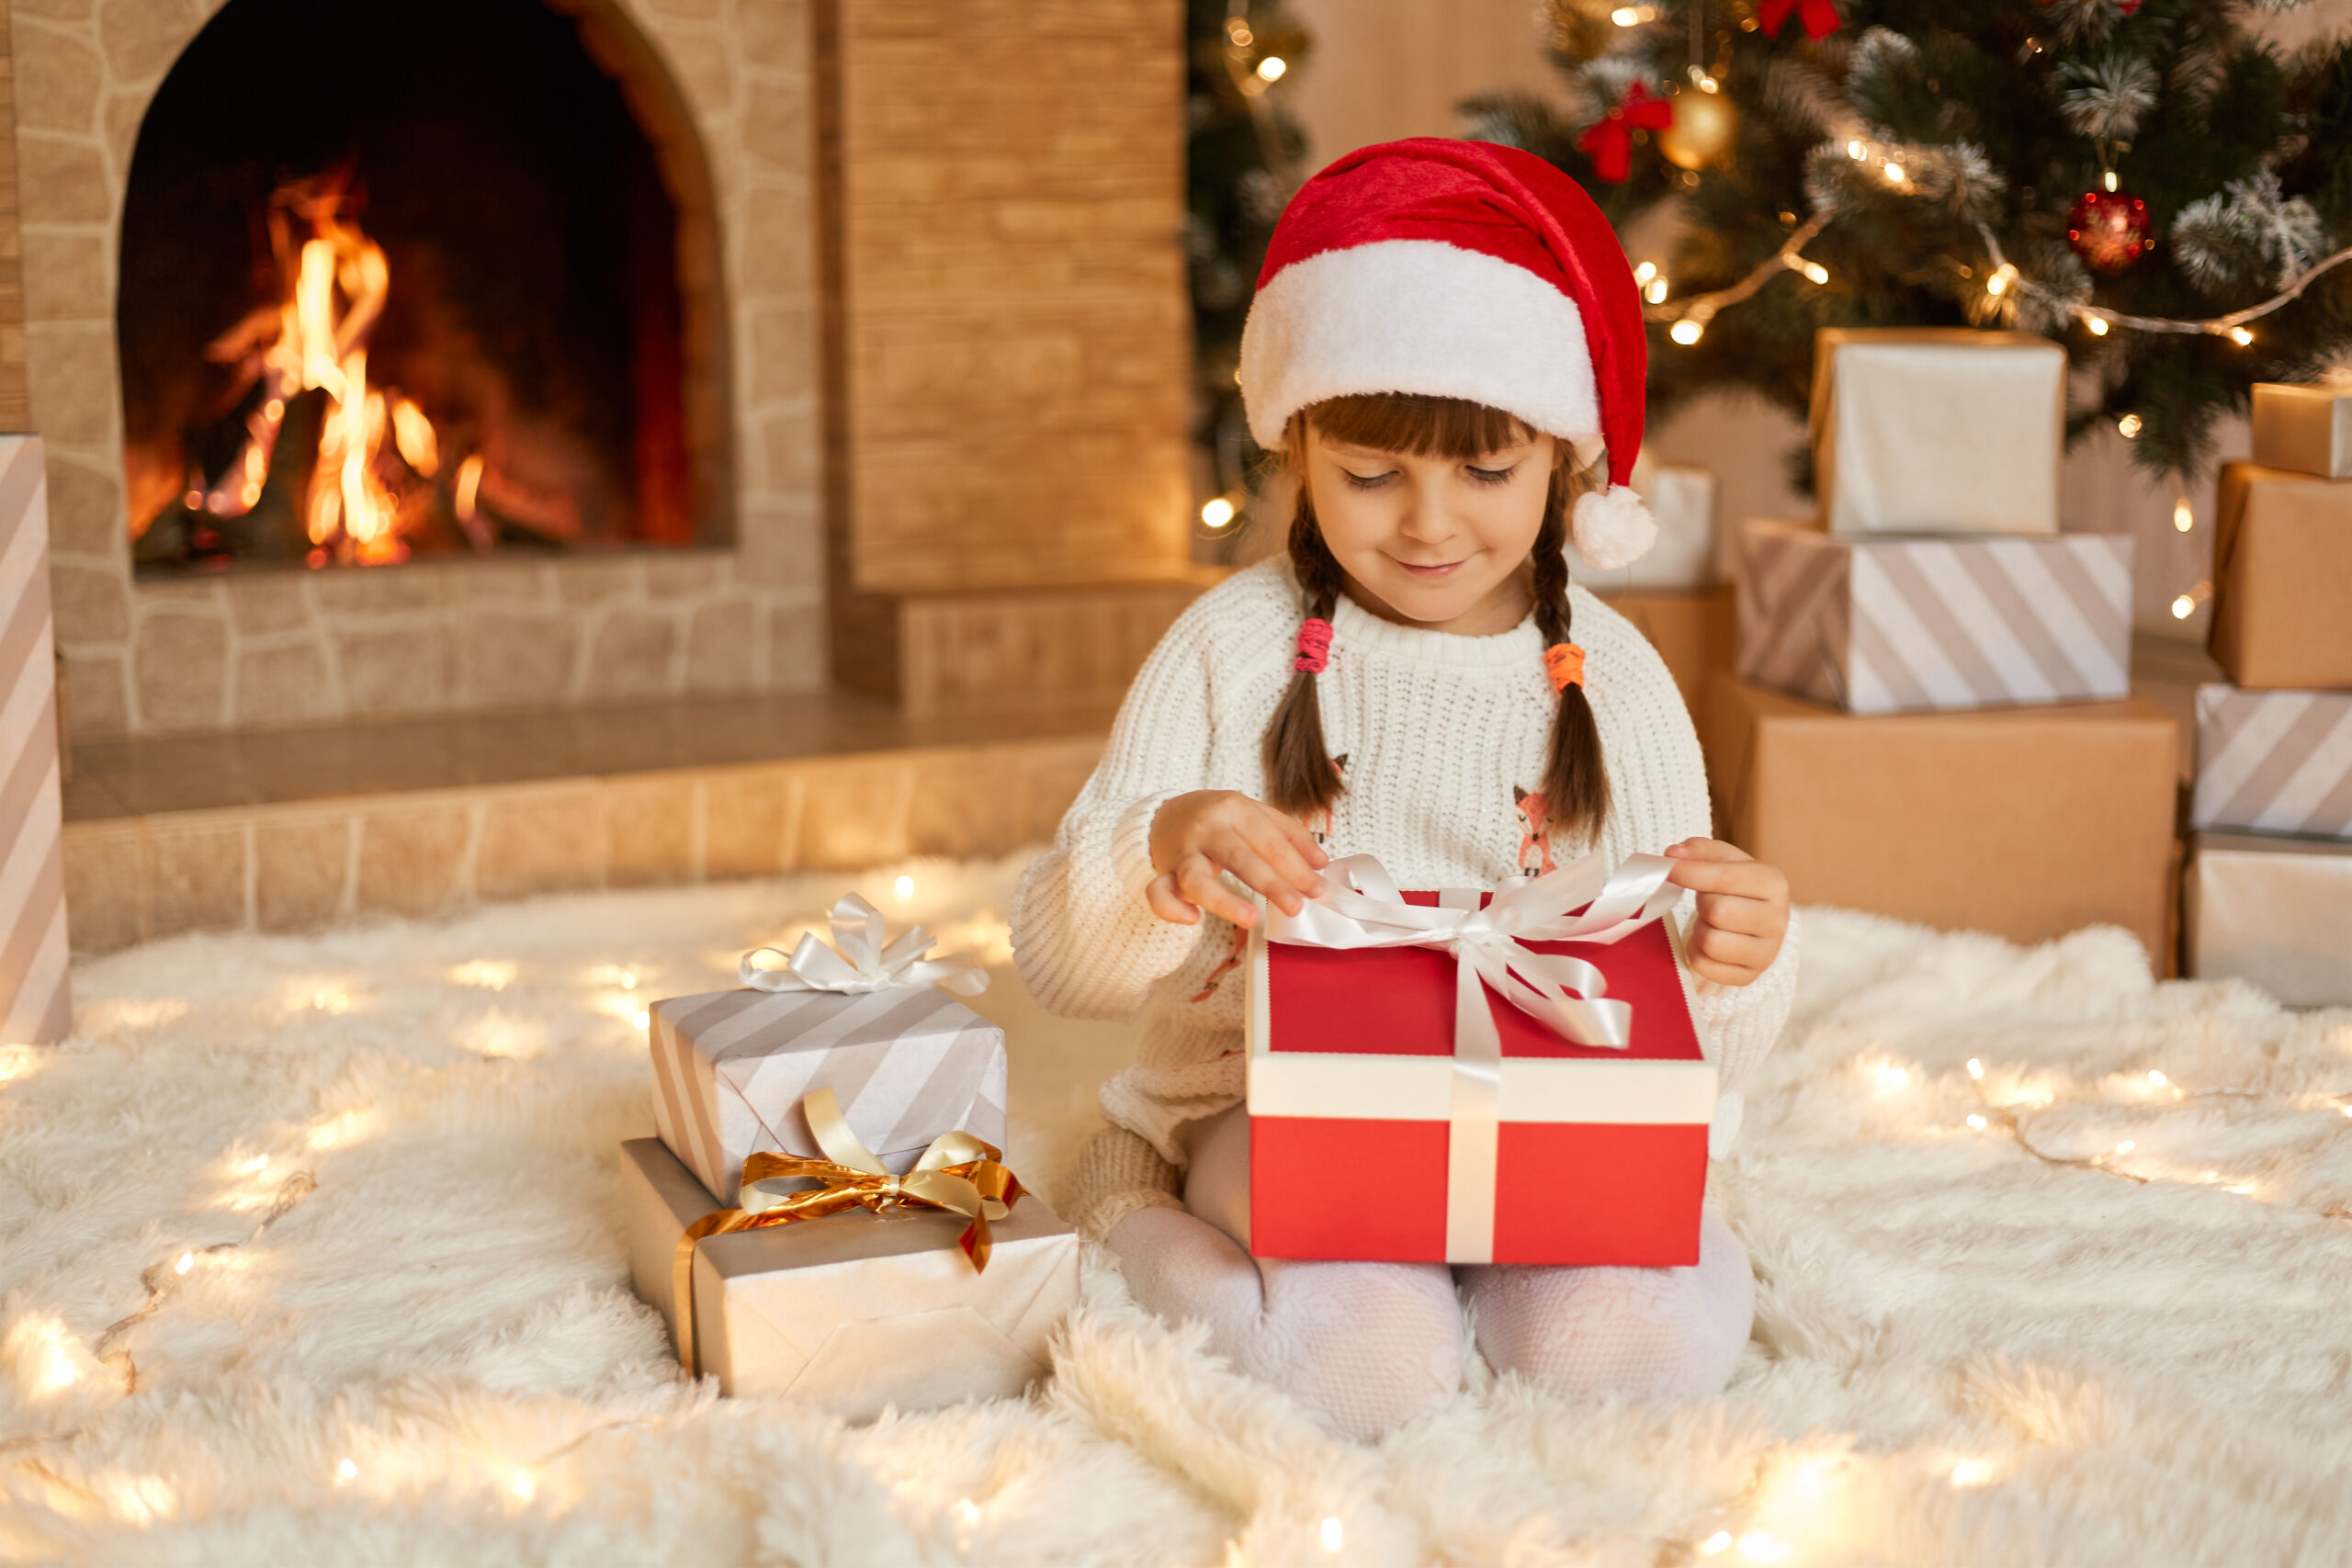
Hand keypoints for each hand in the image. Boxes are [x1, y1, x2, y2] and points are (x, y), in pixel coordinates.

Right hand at [1145, 791, 1329, 928]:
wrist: (1164, 815)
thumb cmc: (1219, 818)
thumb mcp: (1255, 814)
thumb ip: (1289, 834)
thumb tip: (1321, 862)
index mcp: (1234, 809)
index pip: (1269, 840)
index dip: (1295, 866)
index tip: (1318, 889)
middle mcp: (1207, 828)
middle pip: (1239, 857)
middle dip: (1270, 883)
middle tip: (1295, 906)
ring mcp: (1183, 852)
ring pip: (1197, 877)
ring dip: (1224, 900)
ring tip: (1251, 919)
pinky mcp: (1164, 873)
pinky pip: (1158, 892)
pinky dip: (1172, 908)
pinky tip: (1192, 920)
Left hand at [1661, 838, 1788, 986]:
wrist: (1753, 920)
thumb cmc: (1734, 885)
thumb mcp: (1723, 859)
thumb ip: (1698, 851)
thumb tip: (1673, 854)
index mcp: (1774, 883)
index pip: (1727, 878)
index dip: (1691, 872)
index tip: (1668, 868)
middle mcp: (1778, 919)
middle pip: (1718, 912)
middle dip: (1702, 904)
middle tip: (1707, 900)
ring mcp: (1767, 953)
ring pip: (1711, 942)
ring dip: (1699, 930)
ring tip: (1710, 922)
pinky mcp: (1749, 976)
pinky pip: (1704, 965)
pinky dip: (1696, 952)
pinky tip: (1708, 941)